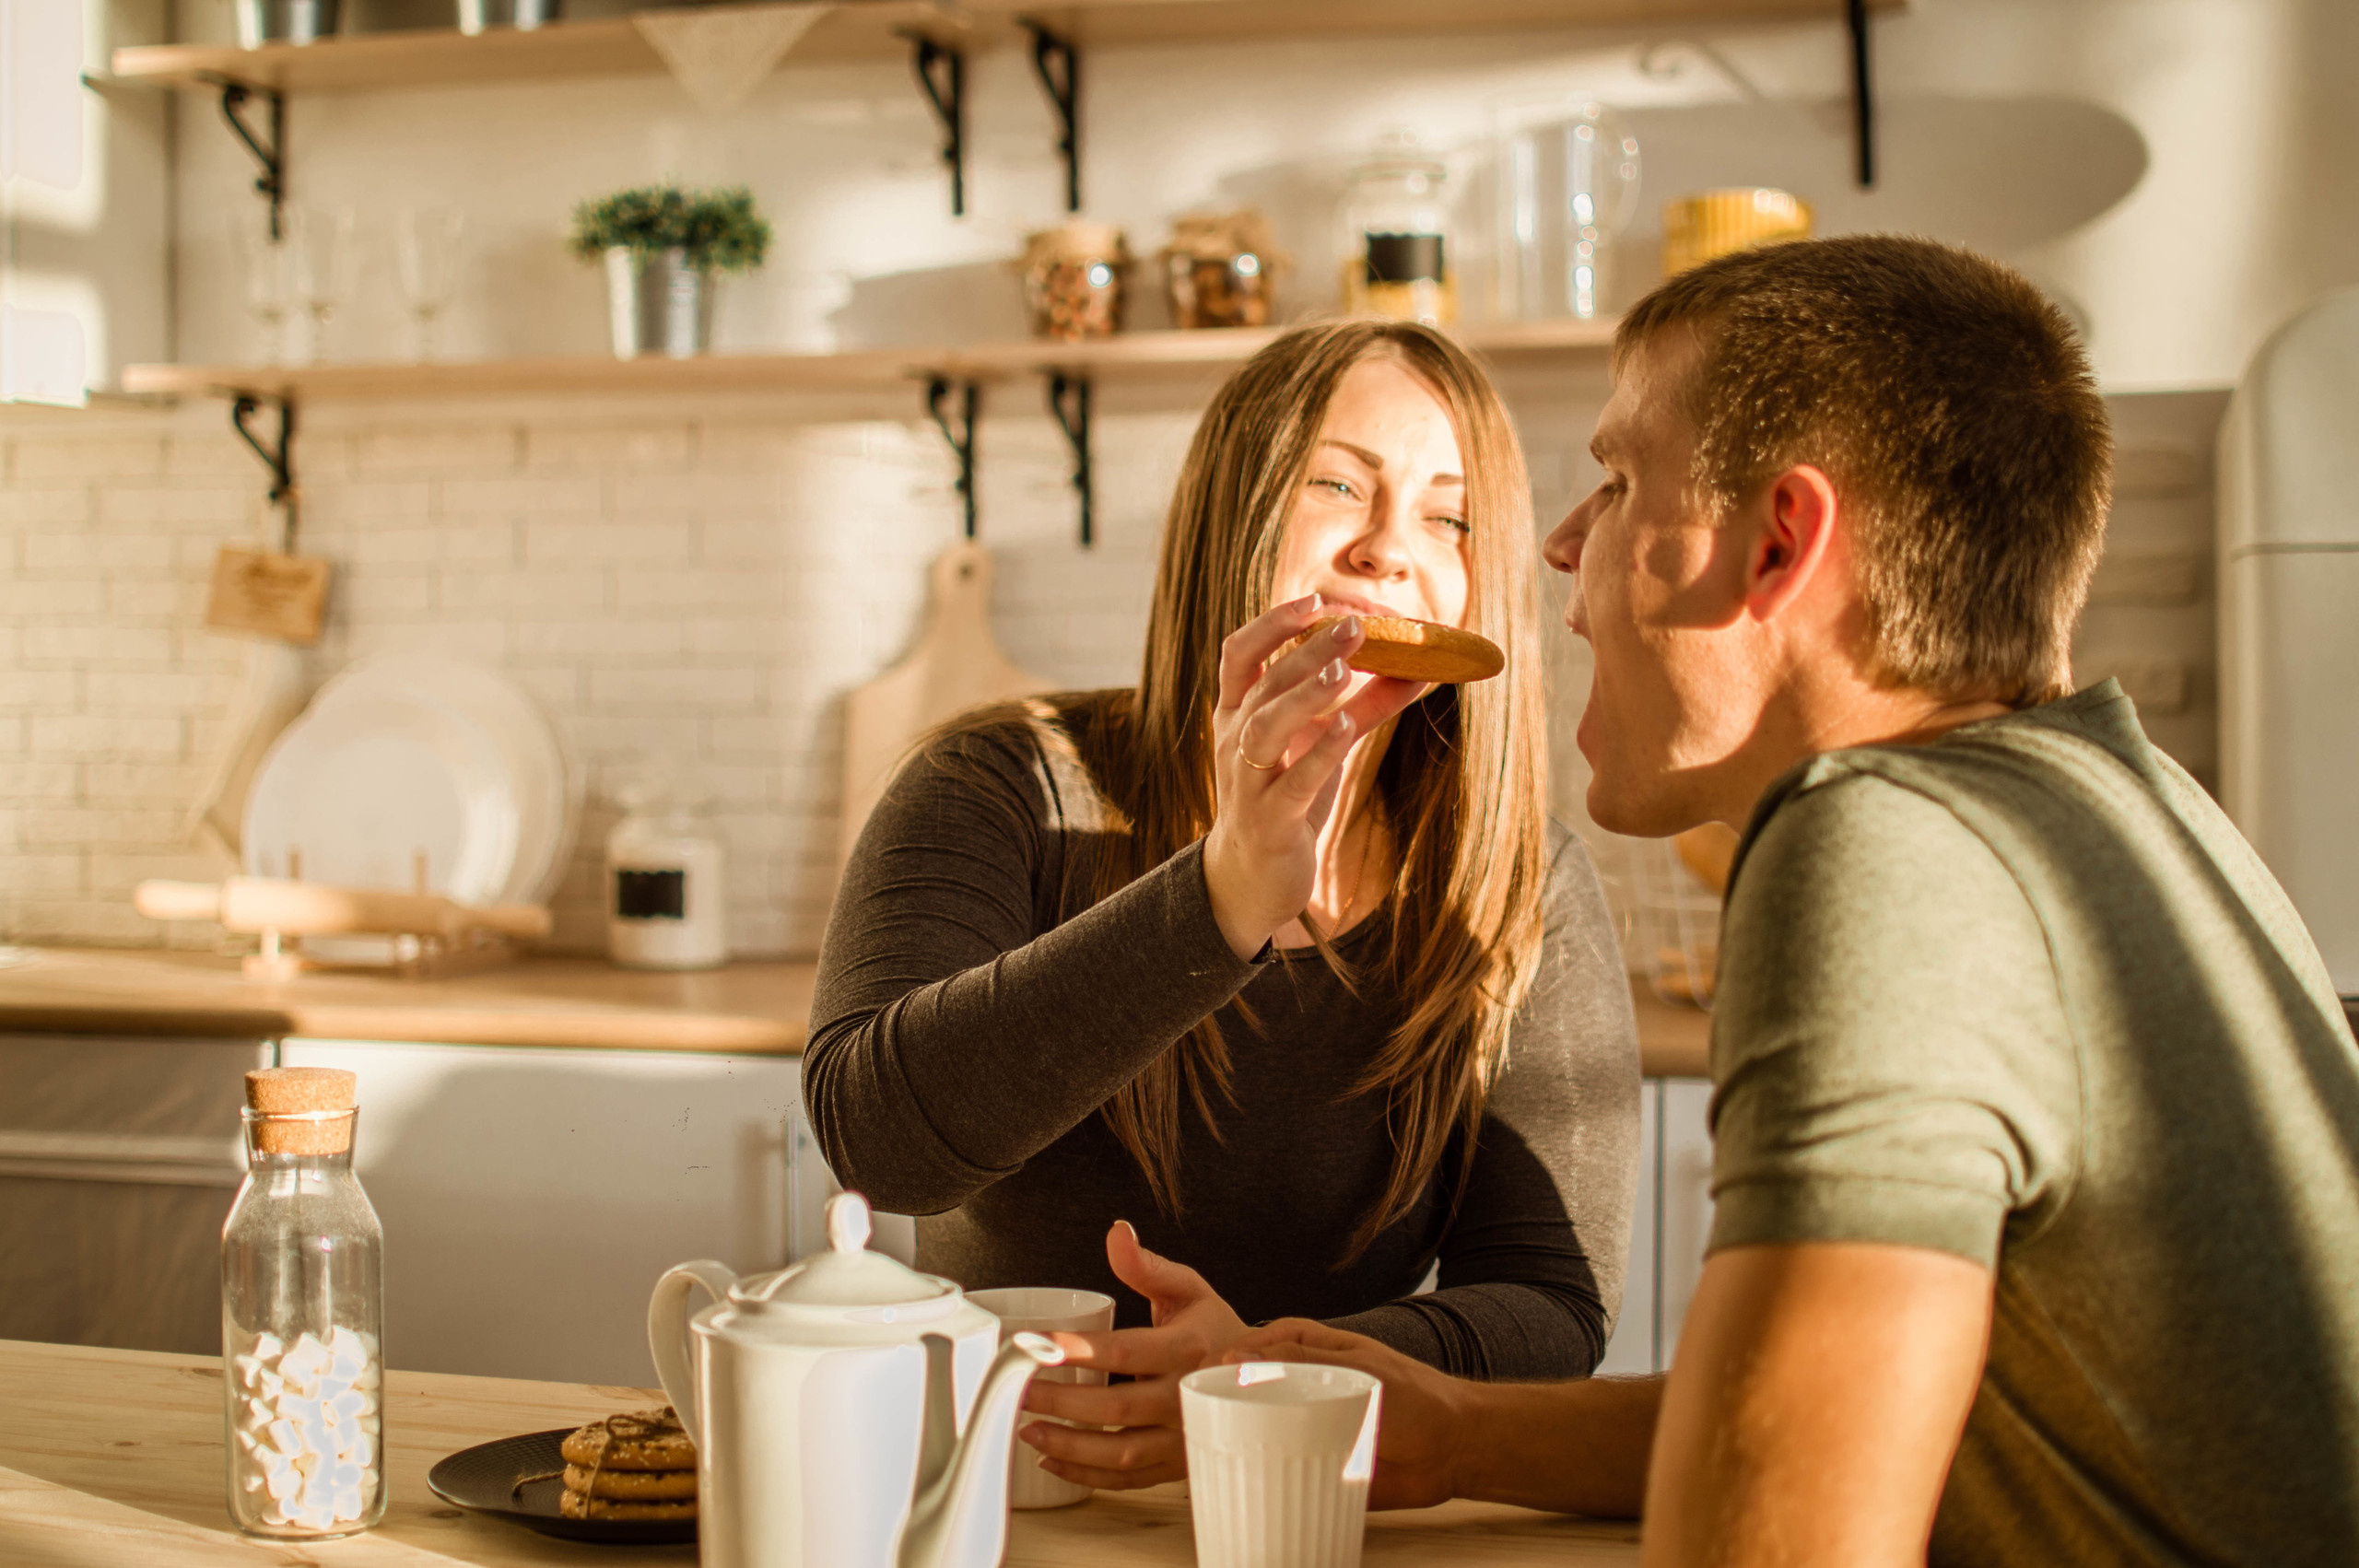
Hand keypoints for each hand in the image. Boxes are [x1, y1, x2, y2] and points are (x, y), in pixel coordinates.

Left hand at [1017, 1221, 1247, 1490]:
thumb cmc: (1214, 1329)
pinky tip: (1052, 1461)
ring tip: (1027, 1428)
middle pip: (1116, 1408)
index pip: (1126, 1352)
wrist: (1258, 1378)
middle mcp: (1187, 1397)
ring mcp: (1183, 1436)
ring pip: (1120, 1452)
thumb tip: (1117, 1233)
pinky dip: (1087, 1476)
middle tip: (1017, 1389)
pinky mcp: (1177, 1464)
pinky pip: (1129, 1479)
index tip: (1036, 1346)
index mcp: (1189, 1349)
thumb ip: (1147, 1266)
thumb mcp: (1188, 1289)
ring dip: (1068, 1445)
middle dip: (1059, 1400)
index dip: (1079, 1351)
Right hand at [1203, 594, 1429, 958]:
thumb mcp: (1320, 747)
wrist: (1252, 877)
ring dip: (1306, 693)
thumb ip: (1363, 708)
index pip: (1240, 653)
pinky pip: (1293, 781)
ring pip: (1267, 726)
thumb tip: (1419, 671)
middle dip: (1307, 650)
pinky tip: (1346, 727)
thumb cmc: (1286, 800)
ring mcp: (1246, 781)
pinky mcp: (1269, 820)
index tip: (1314, 601)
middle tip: (1354, 625)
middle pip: (1265, 683)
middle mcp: (1233, 741)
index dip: (1273, 623)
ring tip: (1345, 670)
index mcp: (1237, 714)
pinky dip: (1320, 751)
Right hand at [1223, 1319, 1469, 1510]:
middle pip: (1249, 1388)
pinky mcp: (1316, 1460)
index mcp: (1311, 1349)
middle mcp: (1304, 1385)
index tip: (1202, 1375)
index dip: (1225, 1356)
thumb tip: (1238, 1356)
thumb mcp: (1358, 1367)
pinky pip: (1280, 1465)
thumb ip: (1302, 1360)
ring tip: (1209, 1451)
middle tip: (1196, 1418)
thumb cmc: (1417, 1396)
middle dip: (1221, 1401)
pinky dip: (1259, 1472)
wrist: (1455, 1450)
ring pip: (1259, 1427)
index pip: (1255, 1344)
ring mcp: (1309, 1423)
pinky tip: (1240, 1479)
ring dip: (1235, 1438)